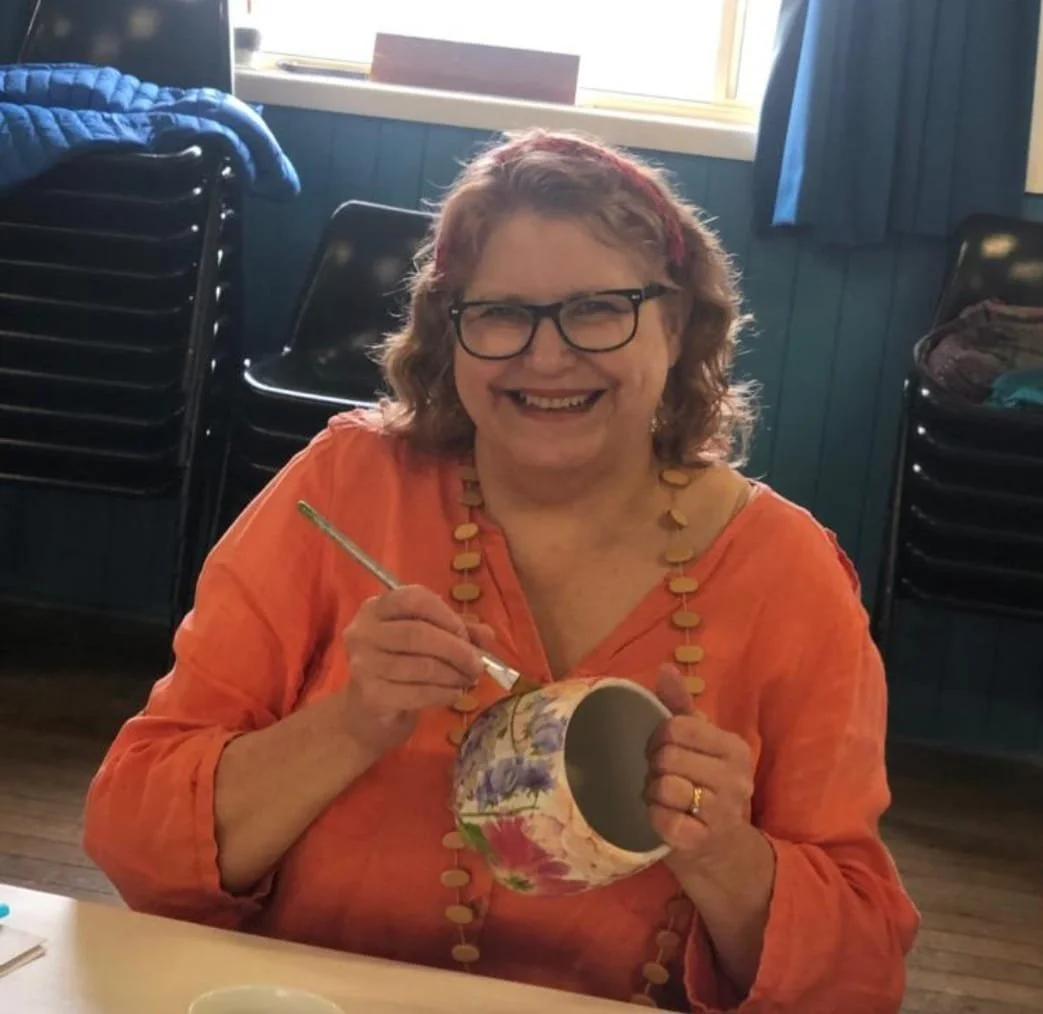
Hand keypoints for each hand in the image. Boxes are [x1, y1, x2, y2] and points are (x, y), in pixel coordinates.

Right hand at [340, 584, 495, 757]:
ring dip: (454, 674)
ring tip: (469, 679)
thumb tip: (487, 634)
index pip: (412, 599)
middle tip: (477, 664)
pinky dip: (444, 693)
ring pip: (421, 665)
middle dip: (456, 649)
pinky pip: (418, 692)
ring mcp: (364, 664)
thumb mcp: (429, 640)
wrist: (369, 711)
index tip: (465, 633)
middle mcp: (363, 632)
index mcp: (376, 608)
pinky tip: (455, 694)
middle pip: (417, 633)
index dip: (444, 614)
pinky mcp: (371, 695)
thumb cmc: (402, 665)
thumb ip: (458, 631)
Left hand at [645, 665, 754, 861]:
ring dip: (653, 793)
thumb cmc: (702, 786)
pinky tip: (665, 819)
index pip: (677, 727)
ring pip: (665, 787)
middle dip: (654, 768)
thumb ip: (679, 705)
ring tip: (663, 798)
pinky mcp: (704, 841)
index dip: (657, 738)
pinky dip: (656, 819)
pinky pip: (665, 822)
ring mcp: (723, 812)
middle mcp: (736, 778)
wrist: (719, 850)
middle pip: (667, 757)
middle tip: (661, 778)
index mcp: (733, 747)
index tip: (659, 749)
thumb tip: (665, 667)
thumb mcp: (696, 743)